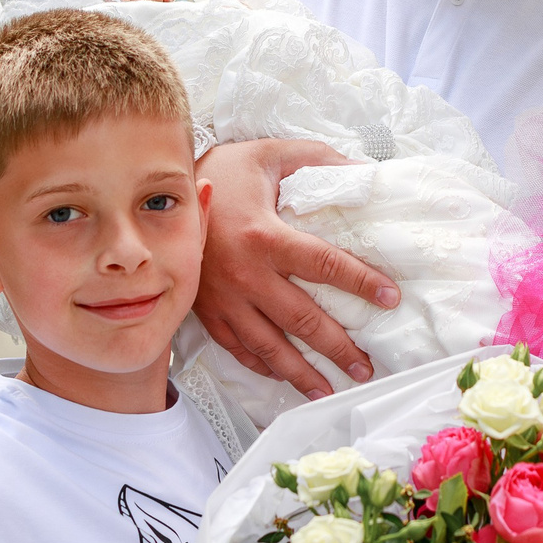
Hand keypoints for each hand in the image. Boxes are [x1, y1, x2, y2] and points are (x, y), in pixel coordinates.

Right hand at [195, 139, 399, 398]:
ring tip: (331, 388)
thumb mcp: (271, 155)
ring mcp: (223, 298)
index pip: (326, 265)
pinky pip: (238, 348)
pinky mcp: (206, 310)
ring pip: (270, 347)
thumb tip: (363, 170)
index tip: (390, 298)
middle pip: (303, 320)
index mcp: (265, 236)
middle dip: (339, 347)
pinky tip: (283, 376)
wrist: (153, 191)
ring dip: (303, 373)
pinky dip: (263, 366)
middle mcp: (245, 275)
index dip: (362, 282)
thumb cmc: (222, 171)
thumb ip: (318, 160)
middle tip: (367, 365)